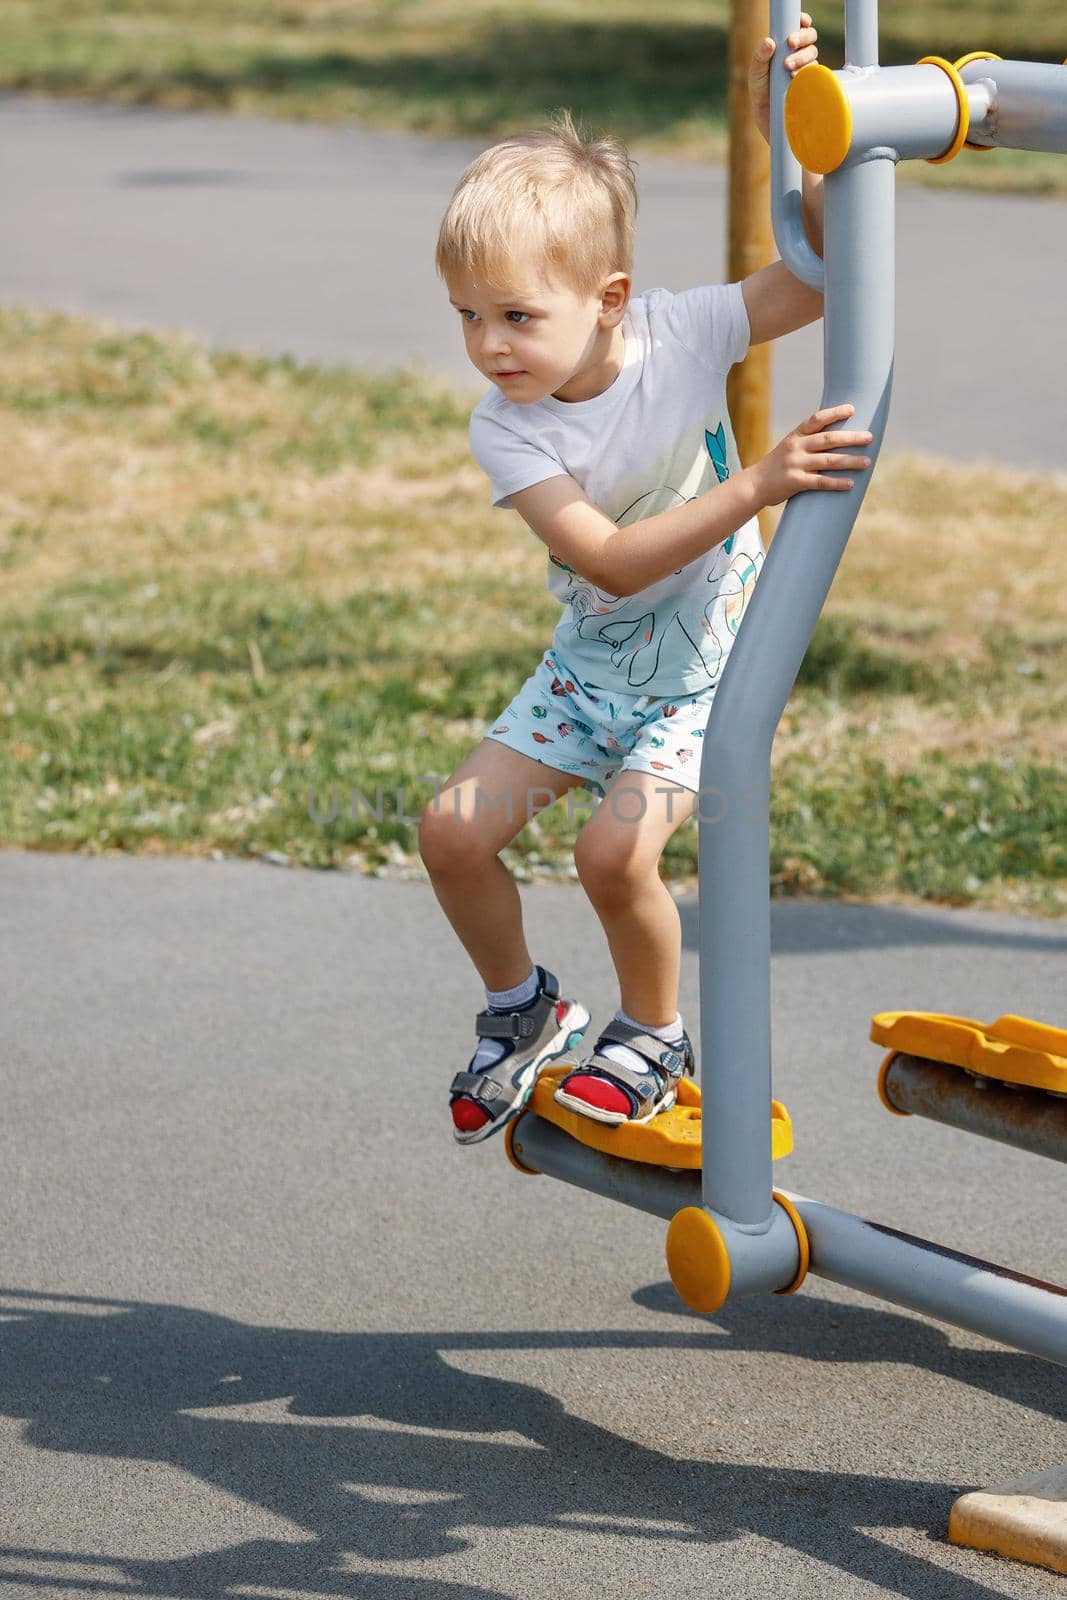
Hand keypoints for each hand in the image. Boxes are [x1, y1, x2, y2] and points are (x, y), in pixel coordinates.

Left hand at [750, 13, 819, 144]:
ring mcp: (809, 72)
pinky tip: (796, 78)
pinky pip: (818, 75)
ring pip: (814, 54)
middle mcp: (800, 58)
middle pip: (811, 38)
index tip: (801, 21)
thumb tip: (769, 42)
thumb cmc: (762, 99)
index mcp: (787, 50)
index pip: (800, 28)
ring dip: (803, 56)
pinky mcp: (814, 88)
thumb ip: (759, 59)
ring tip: (788, 67)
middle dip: (803, 36)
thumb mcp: (756, 78)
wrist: (771, 127)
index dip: (803, 22)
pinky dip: (808, 73)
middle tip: (791, 43)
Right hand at [750, 405, 873, 505]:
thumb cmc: (777, 465)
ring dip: (850, 461)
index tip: (852, 409)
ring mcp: (795, 464)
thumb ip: (809, 442)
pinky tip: (850, 484)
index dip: (835, 413)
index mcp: (796, 436)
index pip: (817, 419)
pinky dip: (837, 483)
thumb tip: (839, 438)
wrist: (754, 485)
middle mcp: (796, 447)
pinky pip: (820, 482)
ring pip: (829, 461)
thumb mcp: (789, 447)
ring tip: (867, 462)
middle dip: (851, 438)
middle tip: (870, 437)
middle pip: (828, 439)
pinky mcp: (795, 482)